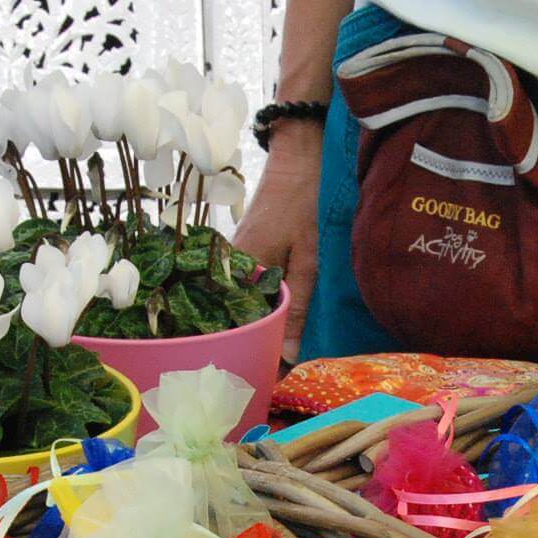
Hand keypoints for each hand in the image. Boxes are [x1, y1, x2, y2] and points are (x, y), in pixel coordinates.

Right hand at [233, 123, 323, 362]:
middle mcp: (227, 266)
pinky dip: (255, 308)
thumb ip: (298, 306)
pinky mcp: (242, 252)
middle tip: (265, 379)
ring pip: (238, 304)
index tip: (263, 382)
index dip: (249, 354)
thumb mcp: (310, 258)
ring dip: (252, 328)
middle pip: (232, 319)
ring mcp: (232, 258)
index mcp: (239, 270)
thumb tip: (285, 354)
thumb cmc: (306, 202)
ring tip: (266, 360)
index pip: (235, 326)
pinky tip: (268, 325)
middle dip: (248, 347)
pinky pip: (243, 289)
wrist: (299, 155)